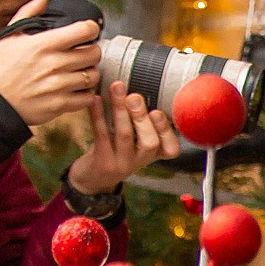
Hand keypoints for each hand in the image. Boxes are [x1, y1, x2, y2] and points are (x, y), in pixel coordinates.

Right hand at [0, 0, 101, 125]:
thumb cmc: (0, 69)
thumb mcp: (9, 36)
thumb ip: (28, 13)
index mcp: (44, 44)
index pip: (83, 30)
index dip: (91, 28)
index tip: (88, 31)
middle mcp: (54, 64)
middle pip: (94, 53)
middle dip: (92, 51)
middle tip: (85, 53)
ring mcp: (59, 85)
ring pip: (93, 75)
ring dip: (90, 72)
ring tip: (80, 71)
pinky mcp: (60, 104)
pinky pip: (87, 97)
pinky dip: (86, 93)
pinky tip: (77, 89)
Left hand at [69, 82, 181, 196]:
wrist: (93, 179)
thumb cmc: (118, 151)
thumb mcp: (137, 142)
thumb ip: (144, 121)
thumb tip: (142, 86)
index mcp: (155, 155)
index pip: (171, 148)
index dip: (167, 131)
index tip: (158, 111)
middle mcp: (141, 161)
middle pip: (150, 143)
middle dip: (142, 118)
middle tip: (134, 97)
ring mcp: (122, 163)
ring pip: (125, 135)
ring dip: (120, 109)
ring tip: (116, 87)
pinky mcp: (102, 161)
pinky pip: (102, 135)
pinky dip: (98, 115)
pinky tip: (96, 99)